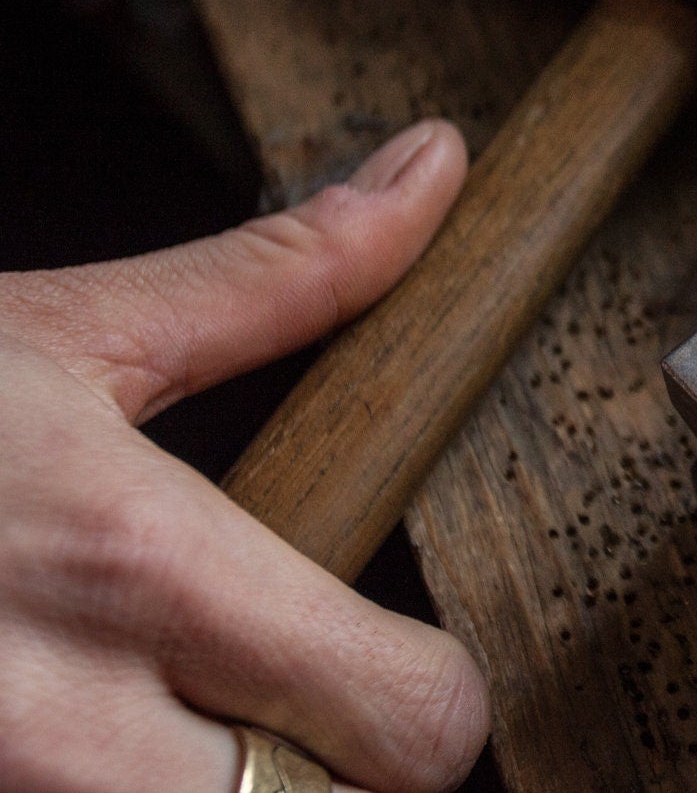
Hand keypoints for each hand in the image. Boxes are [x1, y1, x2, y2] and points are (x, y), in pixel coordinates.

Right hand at [0, 121, 486, 792]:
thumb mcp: (58, 330)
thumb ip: (279, 278)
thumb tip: (431, 174)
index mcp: (135, 567)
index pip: (411, 721)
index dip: (425, 697)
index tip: (393, 666)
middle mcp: (55, 727)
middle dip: (318, 768)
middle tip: (263, 704)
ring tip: (140, 715)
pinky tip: (53, 740)